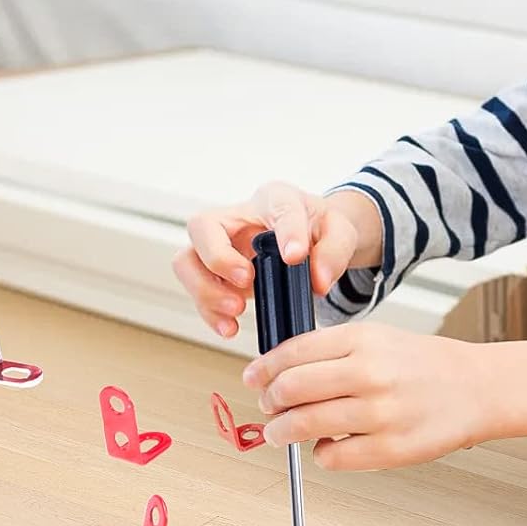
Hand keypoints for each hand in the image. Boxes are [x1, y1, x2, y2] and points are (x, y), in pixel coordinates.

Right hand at [173, 181, 382, 338]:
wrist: (311, 239)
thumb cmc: (318, 229)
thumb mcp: (340, 233)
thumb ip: (335, 252)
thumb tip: (319, 282)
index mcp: (276, 198)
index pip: (277, 205)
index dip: (286, 231)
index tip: (296, 257)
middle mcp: (237, 217)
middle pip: (201, 226)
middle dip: (218, 258)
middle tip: (247, 281)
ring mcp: (220, 246)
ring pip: (186, 261)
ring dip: (205, 290)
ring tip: (235, 311)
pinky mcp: (216, 274)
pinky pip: (197, 290)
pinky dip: (209, 312)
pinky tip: (230, 327)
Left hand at [243, 321, 494, 469]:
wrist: (477, 388)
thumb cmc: (427, 365)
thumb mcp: (379, 338)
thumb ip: (332, 350)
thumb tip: (279, 371)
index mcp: (364, 340)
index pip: (293, 352)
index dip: (263, 368)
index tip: (254, 378)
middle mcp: (370, 373)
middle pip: (291, 389)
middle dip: (270, 401)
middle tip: (269, 406)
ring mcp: (380, 414)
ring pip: (304, 425)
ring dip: (282, 432)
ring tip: (282, 433)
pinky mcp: (389, 450)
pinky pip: (332, 458)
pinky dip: (321, 455)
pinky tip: (328, 446)